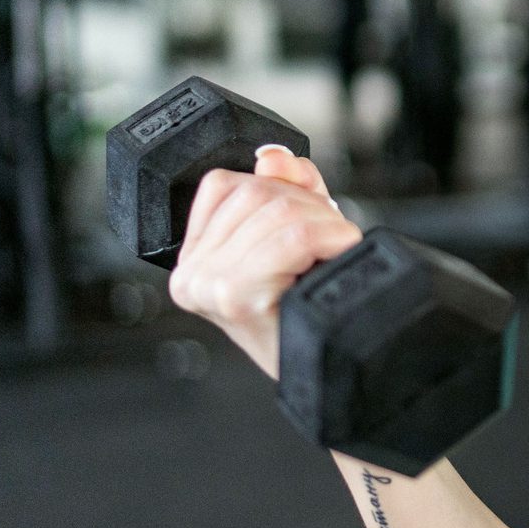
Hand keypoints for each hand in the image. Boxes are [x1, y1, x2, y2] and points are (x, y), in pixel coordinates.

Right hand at [168, 145, 363, 379]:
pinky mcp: (237, 296)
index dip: (281, 187)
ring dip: (326, 222)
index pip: (226, 184)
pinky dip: (331, 236)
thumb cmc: (306, 316)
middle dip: (309, 204)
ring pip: (281, 211)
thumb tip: (274, 155)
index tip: (310, 216)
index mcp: (191, 258)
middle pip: (256, 192)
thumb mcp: (292, 241)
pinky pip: (295, 237)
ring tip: (336, 250)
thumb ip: (285, 192)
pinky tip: (339, 254)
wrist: (324, 372)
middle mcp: (189, 273)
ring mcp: (208, 286)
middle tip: (333, 237)